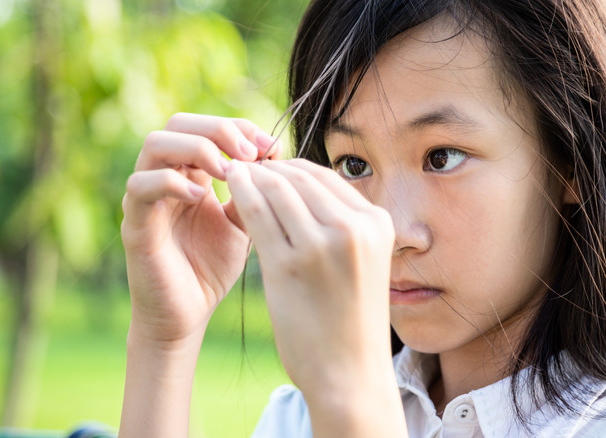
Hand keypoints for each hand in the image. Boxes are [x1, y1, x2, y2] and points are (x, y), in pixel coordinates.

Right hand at [121, 113, 280, 346]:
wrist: (188, 315)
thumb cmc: (212, 268)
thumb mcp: (244, 223)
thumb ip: (254, 190)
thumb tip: (275, 153)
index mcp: (190, 173)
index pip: (206, 126)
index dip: (238, 127)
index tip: (270, 146)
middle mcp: (164, 177)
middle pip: (179, 123)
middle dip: (218, 129)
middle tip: (251, 153)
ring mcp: (146, 198)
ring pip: (155, 144)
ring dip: (197, 149)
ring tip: (228, 171)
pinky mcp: (135, 223)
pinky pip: (141, 187)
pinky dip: (172, 183)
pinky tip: (203, 197)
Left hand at [225, 159, 394, 398]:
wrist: (350, 375)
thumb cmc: (351, 320)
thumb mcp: (361, 262)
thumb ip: (341, 225)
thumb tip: (301, 188)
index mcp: (376, 223)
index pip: (325, 176)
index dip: (290, 167)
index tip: (268, 168)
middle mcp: (354, 228)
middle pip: (300, 177)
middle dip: (268, 167)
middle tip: (243, 164)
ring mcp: (321, 246)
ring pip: (276, 189)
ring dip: (251, 176)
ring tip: (233, 173)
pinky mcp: (288, 266)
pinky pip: (257, 214)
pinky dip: (241, 195)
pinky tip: (229, 190)